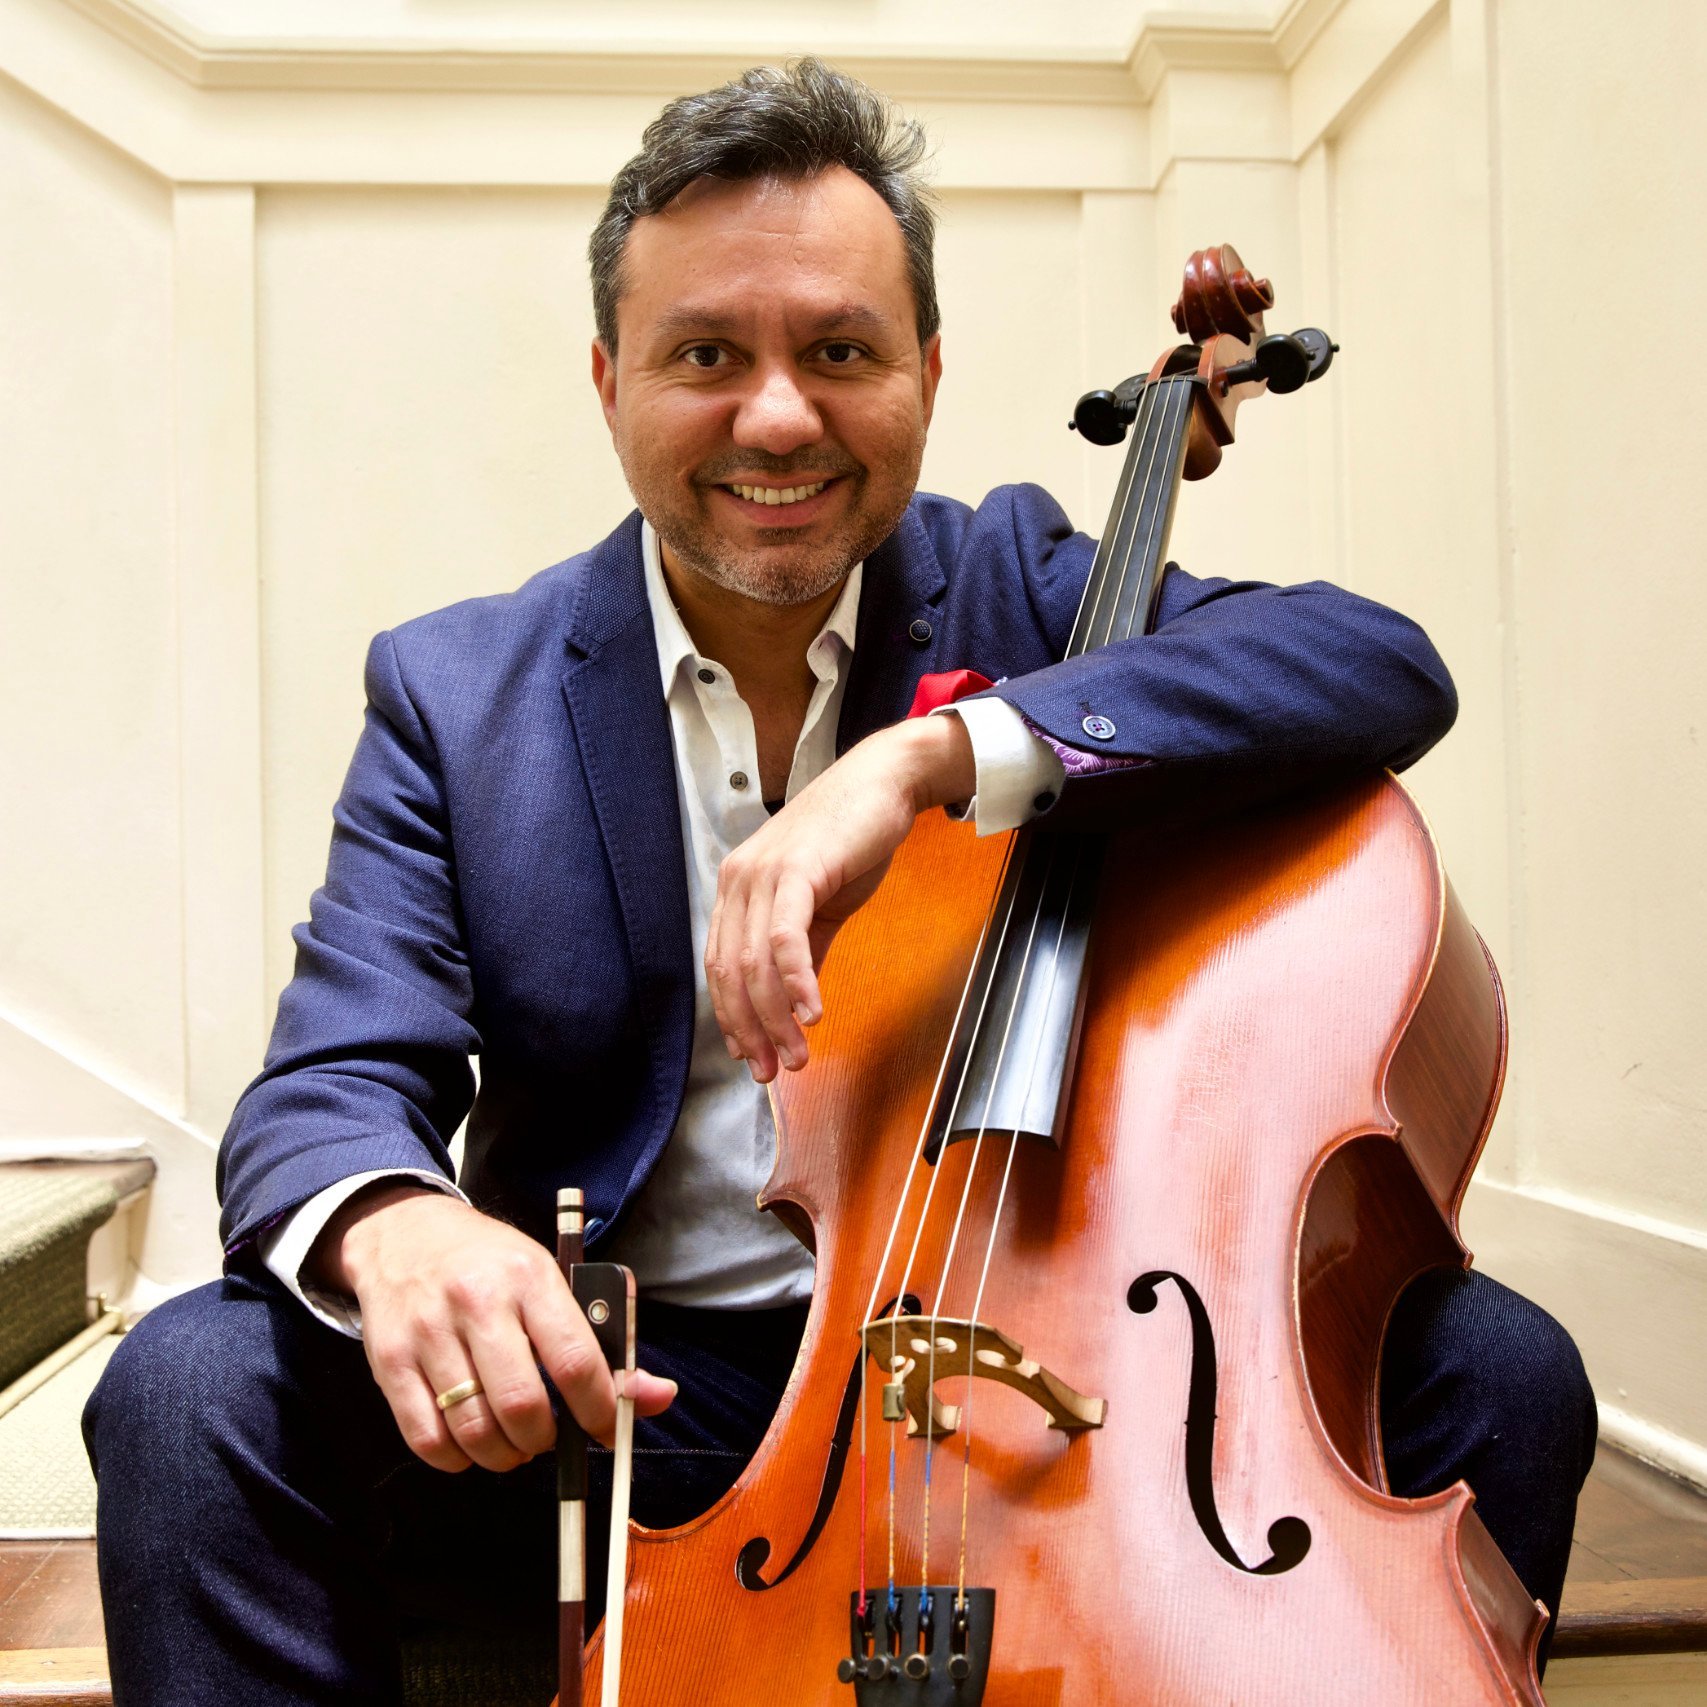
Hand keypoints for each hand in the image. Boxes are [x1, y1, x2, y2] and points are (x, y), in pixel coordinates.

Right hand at [313, 1182, 676, 1472]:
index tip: (605, 1430)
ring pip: (474, 1431)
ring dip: (503, 1455)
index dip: (599, 1411)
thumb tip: (657, 1399)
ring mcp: (428, 1333)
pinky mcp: (389, 1362)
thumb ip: (607, 1344)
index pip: (575, 1361)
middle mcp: (477, 1302)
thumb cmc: (492, 1263)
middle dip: (545, 1439)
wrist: (405, 1232)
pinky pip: (427, 1439)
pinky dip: (457, 1459)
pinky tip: (471, 1441)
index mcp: (530, 1277)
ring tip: (512, 1441)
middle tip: (548, 1435)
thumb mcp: (553, 1279)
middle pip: (522, 1405)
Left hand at [706, 715, 975, 1082]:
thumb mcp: (821, 905)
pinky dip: (795, 982)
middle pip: (731, 974)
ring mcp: (762, 873)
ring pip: (755, 963)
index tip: (752, 1058)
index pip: (721, 968)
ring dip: (775, 1019)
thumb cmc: (852, 837)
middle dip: (751, 1031)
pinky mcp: (795, 870)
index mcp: (737, 889)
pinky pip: (785, 938)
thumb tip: (795, 1004)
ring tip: (797, 1055)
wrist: (885, 783)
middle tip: (773, 1071)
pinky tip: (811, 1013)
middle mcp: (738, 881)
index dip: (734, 1019)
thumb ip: (803, 953)